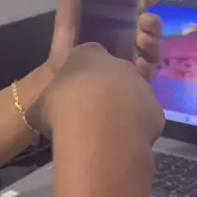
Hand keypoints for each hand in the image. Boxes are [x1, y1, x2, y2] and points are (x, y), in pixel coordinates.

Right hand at [29, 42, 164, 147]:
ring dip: (123, 110)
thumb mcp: (40, 106)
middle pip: (113, 75)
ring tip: (108, 132)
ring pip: (132, 96)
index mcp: (88, 54)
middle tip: (92, 116)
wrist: (99, 127)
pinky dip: (137, 128)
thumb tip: (43, 115)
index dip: (81, 78)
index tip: (74, 97)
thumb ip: (45, 105)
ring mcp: (141, 84)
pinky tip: (124, 141)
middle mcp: (119, 63)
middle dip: (105, 92)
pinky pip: (146, 117)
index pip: (86, 57)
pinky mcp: (156, 108)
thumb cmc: (63, 109)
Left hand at [47, 0, 161, 80]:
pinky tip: (139, 65)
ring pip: (153, 49)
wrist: (64, 91)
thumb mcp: (67, 24)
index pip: (135, 10)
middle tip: (144, 21)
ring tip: (141, 42)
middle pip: (149, 29)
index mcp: (113, 27)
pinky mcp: (135, 83)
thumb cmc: (64, 57)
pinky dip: (147, 67)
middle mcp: (126, 43)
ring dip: (152, 42)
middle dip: (152, 22)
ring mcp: (133, 64)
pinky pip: (149, 73)